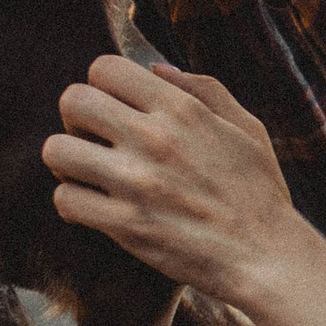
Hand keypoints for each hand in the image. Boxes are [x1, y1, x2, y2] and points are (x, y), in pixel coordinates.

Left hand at [42, 53, 296, 300]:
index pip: (104, 68)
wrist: (268, 257)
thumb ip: (204, 89)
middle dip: (76, 118)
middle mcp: (153, 139)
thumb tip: (154, 69)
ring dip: (67, 161)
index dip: (102, 86)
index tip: (115, 109)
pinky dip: (72, 203)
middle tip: (95, 141)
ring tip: (87, 174)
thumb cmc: (260, 192)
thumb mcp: (246, 127)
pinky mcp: (125, 225)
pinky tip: (93, 208)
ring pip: (57, 150)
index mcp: (181, 109)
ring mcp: (136, 183)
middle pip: (73, 101)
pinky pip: (65, 199)